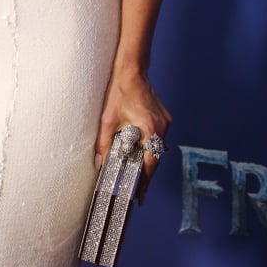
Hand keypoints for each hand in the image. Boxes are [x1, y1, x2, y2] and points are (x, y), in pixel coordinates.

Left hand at [96, 69, 170, 202]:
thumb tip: (100, 164)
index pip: (150, 163)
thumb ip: (104, 144)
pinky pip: (158, 138)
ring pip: (158, 148)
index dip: (145, 182)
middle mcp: (162, 127)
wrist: (131, 68)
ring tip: (137, 173)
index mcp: (150, 128)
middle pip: (156, 158)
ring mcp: (165, 121)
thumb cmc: (119, 90)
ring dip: (148, 159)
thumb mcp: (108, 119)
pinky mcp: (164, 117)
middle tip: (138, 190)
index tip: (140, 198)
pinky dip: (149, 146)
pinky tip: (140, 150)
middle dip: (146, 174)